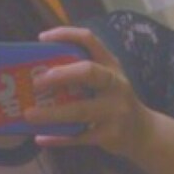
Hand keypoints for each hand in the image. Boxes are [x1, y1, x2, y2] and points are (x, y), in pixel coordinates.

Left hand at [23, 26, 158, 160]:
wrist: (144, 133)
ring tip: (29, 115)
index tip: (42, 38)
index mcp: (111, 66)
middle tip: (36, 82)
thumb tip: (39, 73)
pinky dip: (58, 138)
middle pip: (88, 72)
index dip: (66, 35)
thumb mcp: (108, 82)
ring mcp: (114, 111)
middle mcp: (115, 85)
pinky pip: (79, 137)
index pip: (90, 41)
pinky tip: (41, 138)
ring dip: (52, 114)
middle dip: (60, 75)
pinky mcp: (109, 135)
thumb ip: (83, 75)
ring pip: (79, 111)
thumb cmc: (116, 102)